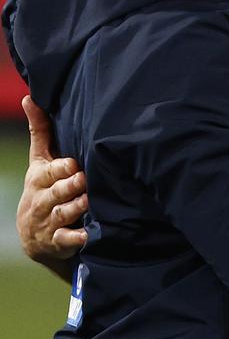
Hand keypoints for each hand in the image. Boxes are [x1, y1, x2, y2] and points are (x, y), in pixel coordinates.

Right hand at [17, 96, 87, 265]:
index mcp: (40, 178)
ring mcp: (49, 221)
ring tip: (88, 202)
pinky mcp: (58, 241)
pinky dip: (76, 238)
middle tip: (83, 180)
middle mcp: (43, 199)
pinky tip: (87, 236)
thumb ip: (39, 131)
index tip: (73, 164)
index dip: (61, 168)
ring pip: (62, 214)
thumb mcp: (38, 161)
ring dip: (75, 208)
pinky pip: (66, 240)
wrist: (33, 234)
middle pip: (56, 192)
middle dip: (69, 187)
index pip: (50, 171)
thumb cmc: (43, 187)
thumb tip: (31, 97)